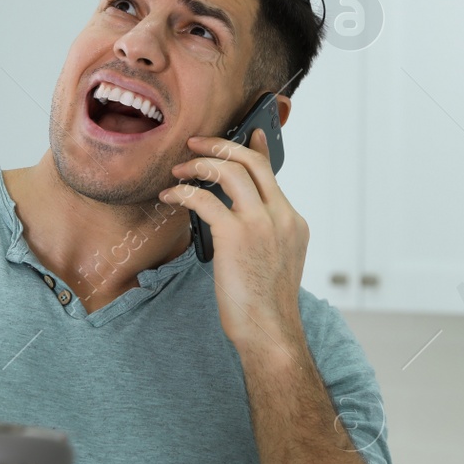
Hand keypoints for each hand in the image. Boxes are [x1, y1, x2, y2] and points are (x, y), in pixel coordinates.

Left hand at [161, 128, 308, 347]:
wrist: (269, 332)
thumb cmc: (263, 305)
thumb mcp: (272, 262)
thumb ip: (261, 234)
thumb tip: (229, 217)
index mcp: (292, 222)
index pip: (271, 173)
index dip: (256, 148)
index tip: (247, 131)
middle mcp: (281, 217)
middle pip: (251, 162)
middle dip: (220, 145)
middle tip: (195, 144)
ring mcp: (261, 224)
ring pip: (230, 171)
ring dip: (200, 164)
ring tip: (179, 169)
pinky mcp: (236, 236)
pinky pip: (204, 199)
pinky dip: (183, 193)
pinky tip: (170, 197)